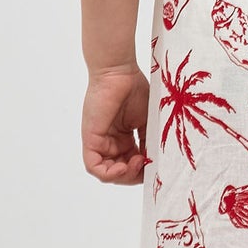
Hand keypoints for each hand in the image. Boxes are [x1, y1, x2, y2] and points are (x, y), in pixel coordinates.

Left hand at [82, 63, 150, 183]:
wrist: (119, 72)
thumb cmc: (134, 89)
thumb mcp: (148, 120)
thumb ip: (149, 142)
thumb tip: (156, 162)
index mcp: (123, 139)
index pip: (131, 166)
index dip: (143, 171)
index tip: (156, 166)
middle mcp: (110, 143)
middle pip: (120, 172)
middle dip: (134, 176)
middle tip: (147, 167)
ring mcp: (99, 142)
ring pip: (107, 173)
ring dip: (124, 175)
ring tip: (138, 163)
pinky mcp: (91, 139)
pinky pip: (94, 167)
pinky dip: (109, 173)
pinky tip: (123, 167)